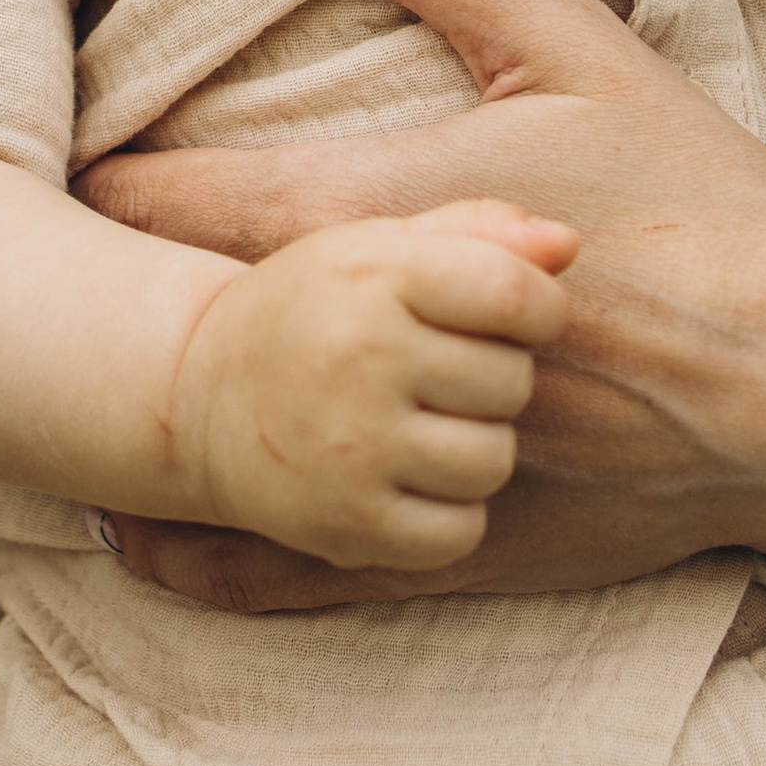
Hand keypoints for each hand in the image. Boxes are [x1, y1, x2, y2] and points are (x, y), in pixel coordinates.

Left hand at [82, 0, 765, 605]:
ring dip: (129, 428)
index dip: (89, 182)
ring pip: (217, 467)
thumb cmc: (701, 197)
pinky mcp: (451, 550)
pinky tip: (131, 536)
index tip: (25, 148)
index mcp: (399, 220)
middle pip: (175, 330)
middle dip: (87, 294)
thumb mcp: (570, 49)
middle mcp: (386, 355)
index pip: (183, 202)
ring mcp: (412, 466)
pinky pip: (291, 576)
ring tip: (37, 390)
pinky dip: (203, 557)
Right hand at [164, 199, 574, 568]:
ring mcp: (352, 448)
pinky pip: (459, 533)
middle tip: (435, 372)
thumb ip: (478, 232)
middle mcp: (361, 359)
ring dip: (474, 446)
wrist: (198, 396)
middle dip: (493, 376)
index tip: (514, 316)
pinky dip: (450, 515)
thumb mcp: (379, 245)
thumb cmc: (314, 309)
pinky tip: (408, 480)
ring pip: (493, 460)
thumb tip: (567, 245)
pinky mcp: (345, 524)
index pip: (513, 294)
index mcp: (373, 274)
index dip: (540, 309)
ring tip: (421, 425)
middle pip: (512, 381)